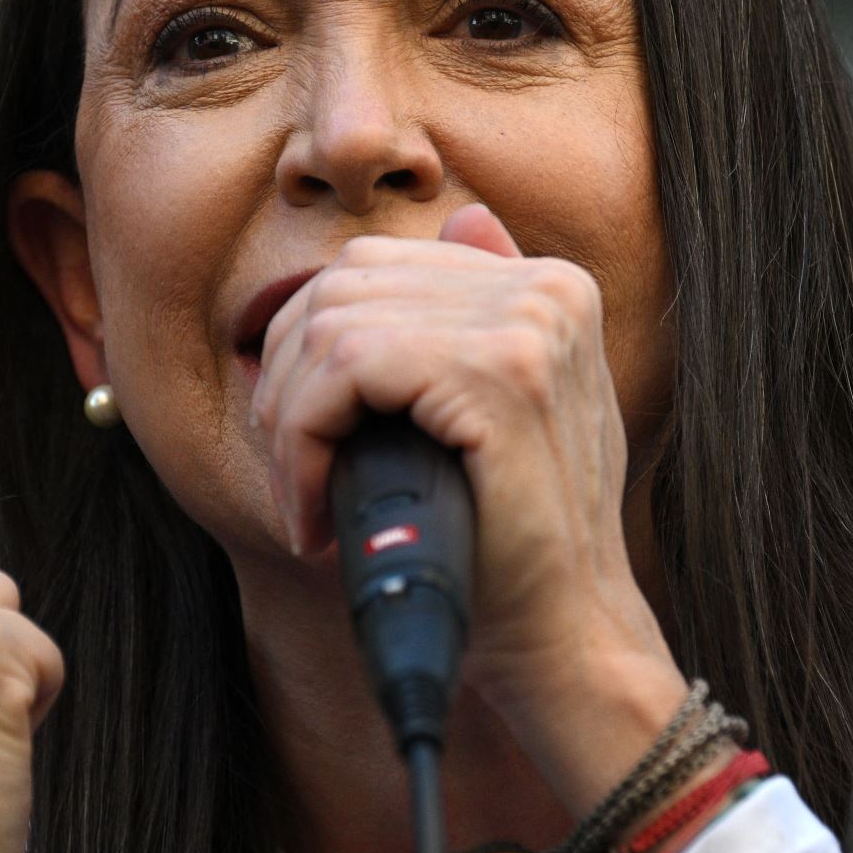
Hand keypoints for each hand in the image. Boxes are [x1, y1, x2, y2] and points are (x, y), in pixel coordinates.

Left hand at [250, 203, 687, 810]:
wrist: (563, 637)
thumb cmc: (516, 540)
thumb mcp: (513, 410)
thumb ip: (486, 314)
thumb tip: (467, 215)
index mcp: (549, 286)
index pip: (377, 264)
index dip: (313, 346)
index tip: (309, 435)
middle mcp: (546, 288)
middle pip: (345, 282)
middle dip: (288, 378)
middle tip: (296, 471)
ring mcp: (530, 323)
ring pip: (332, 324)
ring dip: (290, 421)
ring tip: (306, 498)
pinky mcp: (500, 372)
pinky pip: (344, 368)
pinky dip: (303, 442)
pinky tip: (314, 512)